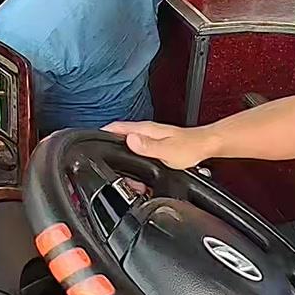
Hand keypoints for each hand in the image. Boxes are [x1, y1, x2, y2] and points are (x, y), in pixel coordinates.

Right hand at [103, 121, 217, 169]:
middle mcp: (146, 131)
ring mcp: (151, 136)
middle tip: (100, 158)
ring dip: (120, 152)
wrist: (206, 146)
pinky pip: (137, 148)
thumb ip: (147, 147)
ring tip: (115, 166)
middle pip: (119, 135)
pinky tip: (134, 166)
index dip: (101, 133)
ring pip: (128, 143)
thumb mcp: (167, 151)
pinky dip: (132, 156)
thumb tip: (130, 141)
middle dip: (108, 145)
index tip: (89, 140)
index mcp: (145, 130)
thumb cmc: (190, 148)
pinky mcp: (156, 144)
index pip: (116, 127)